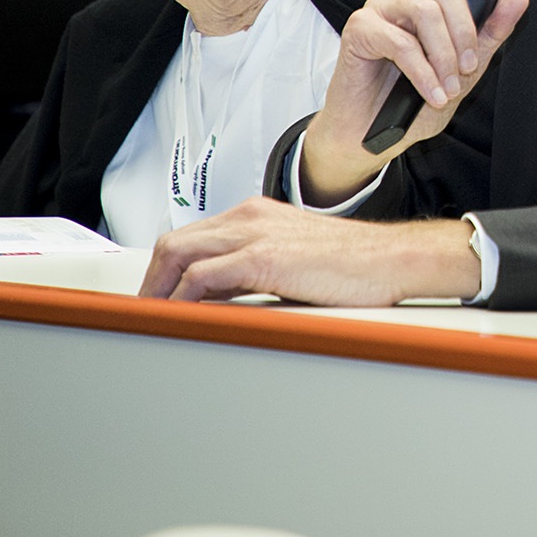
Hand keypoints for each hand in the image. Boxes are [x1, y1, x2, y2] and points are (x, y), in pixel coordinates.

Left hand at [138, 197, 478, 303]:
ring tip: (151, 321)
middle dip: (151, 282)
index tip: (157, 298)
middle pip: (175, 244)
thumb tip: (221, 298)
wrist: (392, 259)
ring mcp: (254, 234)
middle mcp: (250, 217)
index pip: (193, 238)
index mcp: (257, 214)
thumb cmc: (355, 263)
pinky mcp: (263, 257)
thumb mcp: (295, 258)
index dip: (166, 271)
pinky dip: (181, 300)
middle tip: (144, 314)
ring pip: (179, 256)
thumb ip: (256, 269)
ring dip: (157, 292)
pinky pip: (202, 278)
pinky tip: (180, 319)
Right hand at [299, 0, 529, 202]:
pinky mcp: (359, 30)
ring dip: (445, 56)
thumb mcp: (466, 69)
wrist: (372, 135)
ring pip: (426, 12)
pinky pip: (401, 43)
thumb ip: (492, 31)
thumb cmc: (414, 101)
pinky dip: (423, 73)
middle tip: (469, 68)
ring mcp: (379, 10)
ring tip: (449, 88)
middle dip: (465, 31)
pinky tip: (432, 94)